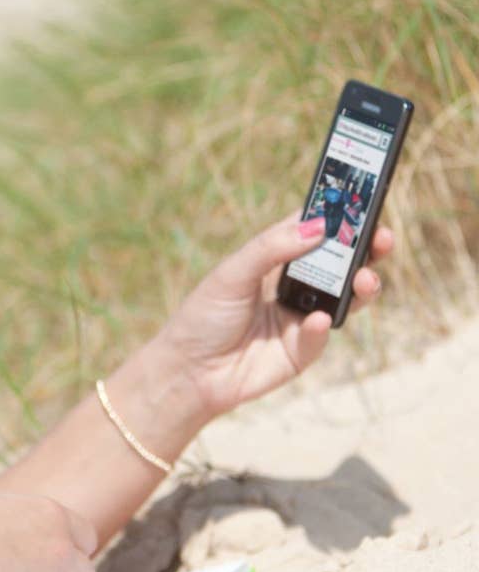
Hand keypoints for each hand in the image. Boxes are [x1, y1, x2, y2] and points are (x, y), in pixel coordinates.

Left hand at [156, 210, 391, 419]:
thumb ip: (271, 249)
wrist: (189, 371)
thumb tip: (317, 226)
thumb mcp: (233, 273)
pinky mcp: (303, 351)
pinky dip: (320, 327)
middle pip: (339, 264)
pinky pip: (321, 334)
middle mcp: (294, 287)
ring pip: (344, 298)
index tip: (361, 200)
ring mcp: (301, 318)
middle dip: (365, 249)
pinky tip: (316, 320)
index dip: (336, 215)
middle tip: (382, 238)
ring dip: (361, 286)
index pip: (312, 231)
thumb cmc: (204, 316)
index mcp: (274, 261)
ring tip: (365, 278)